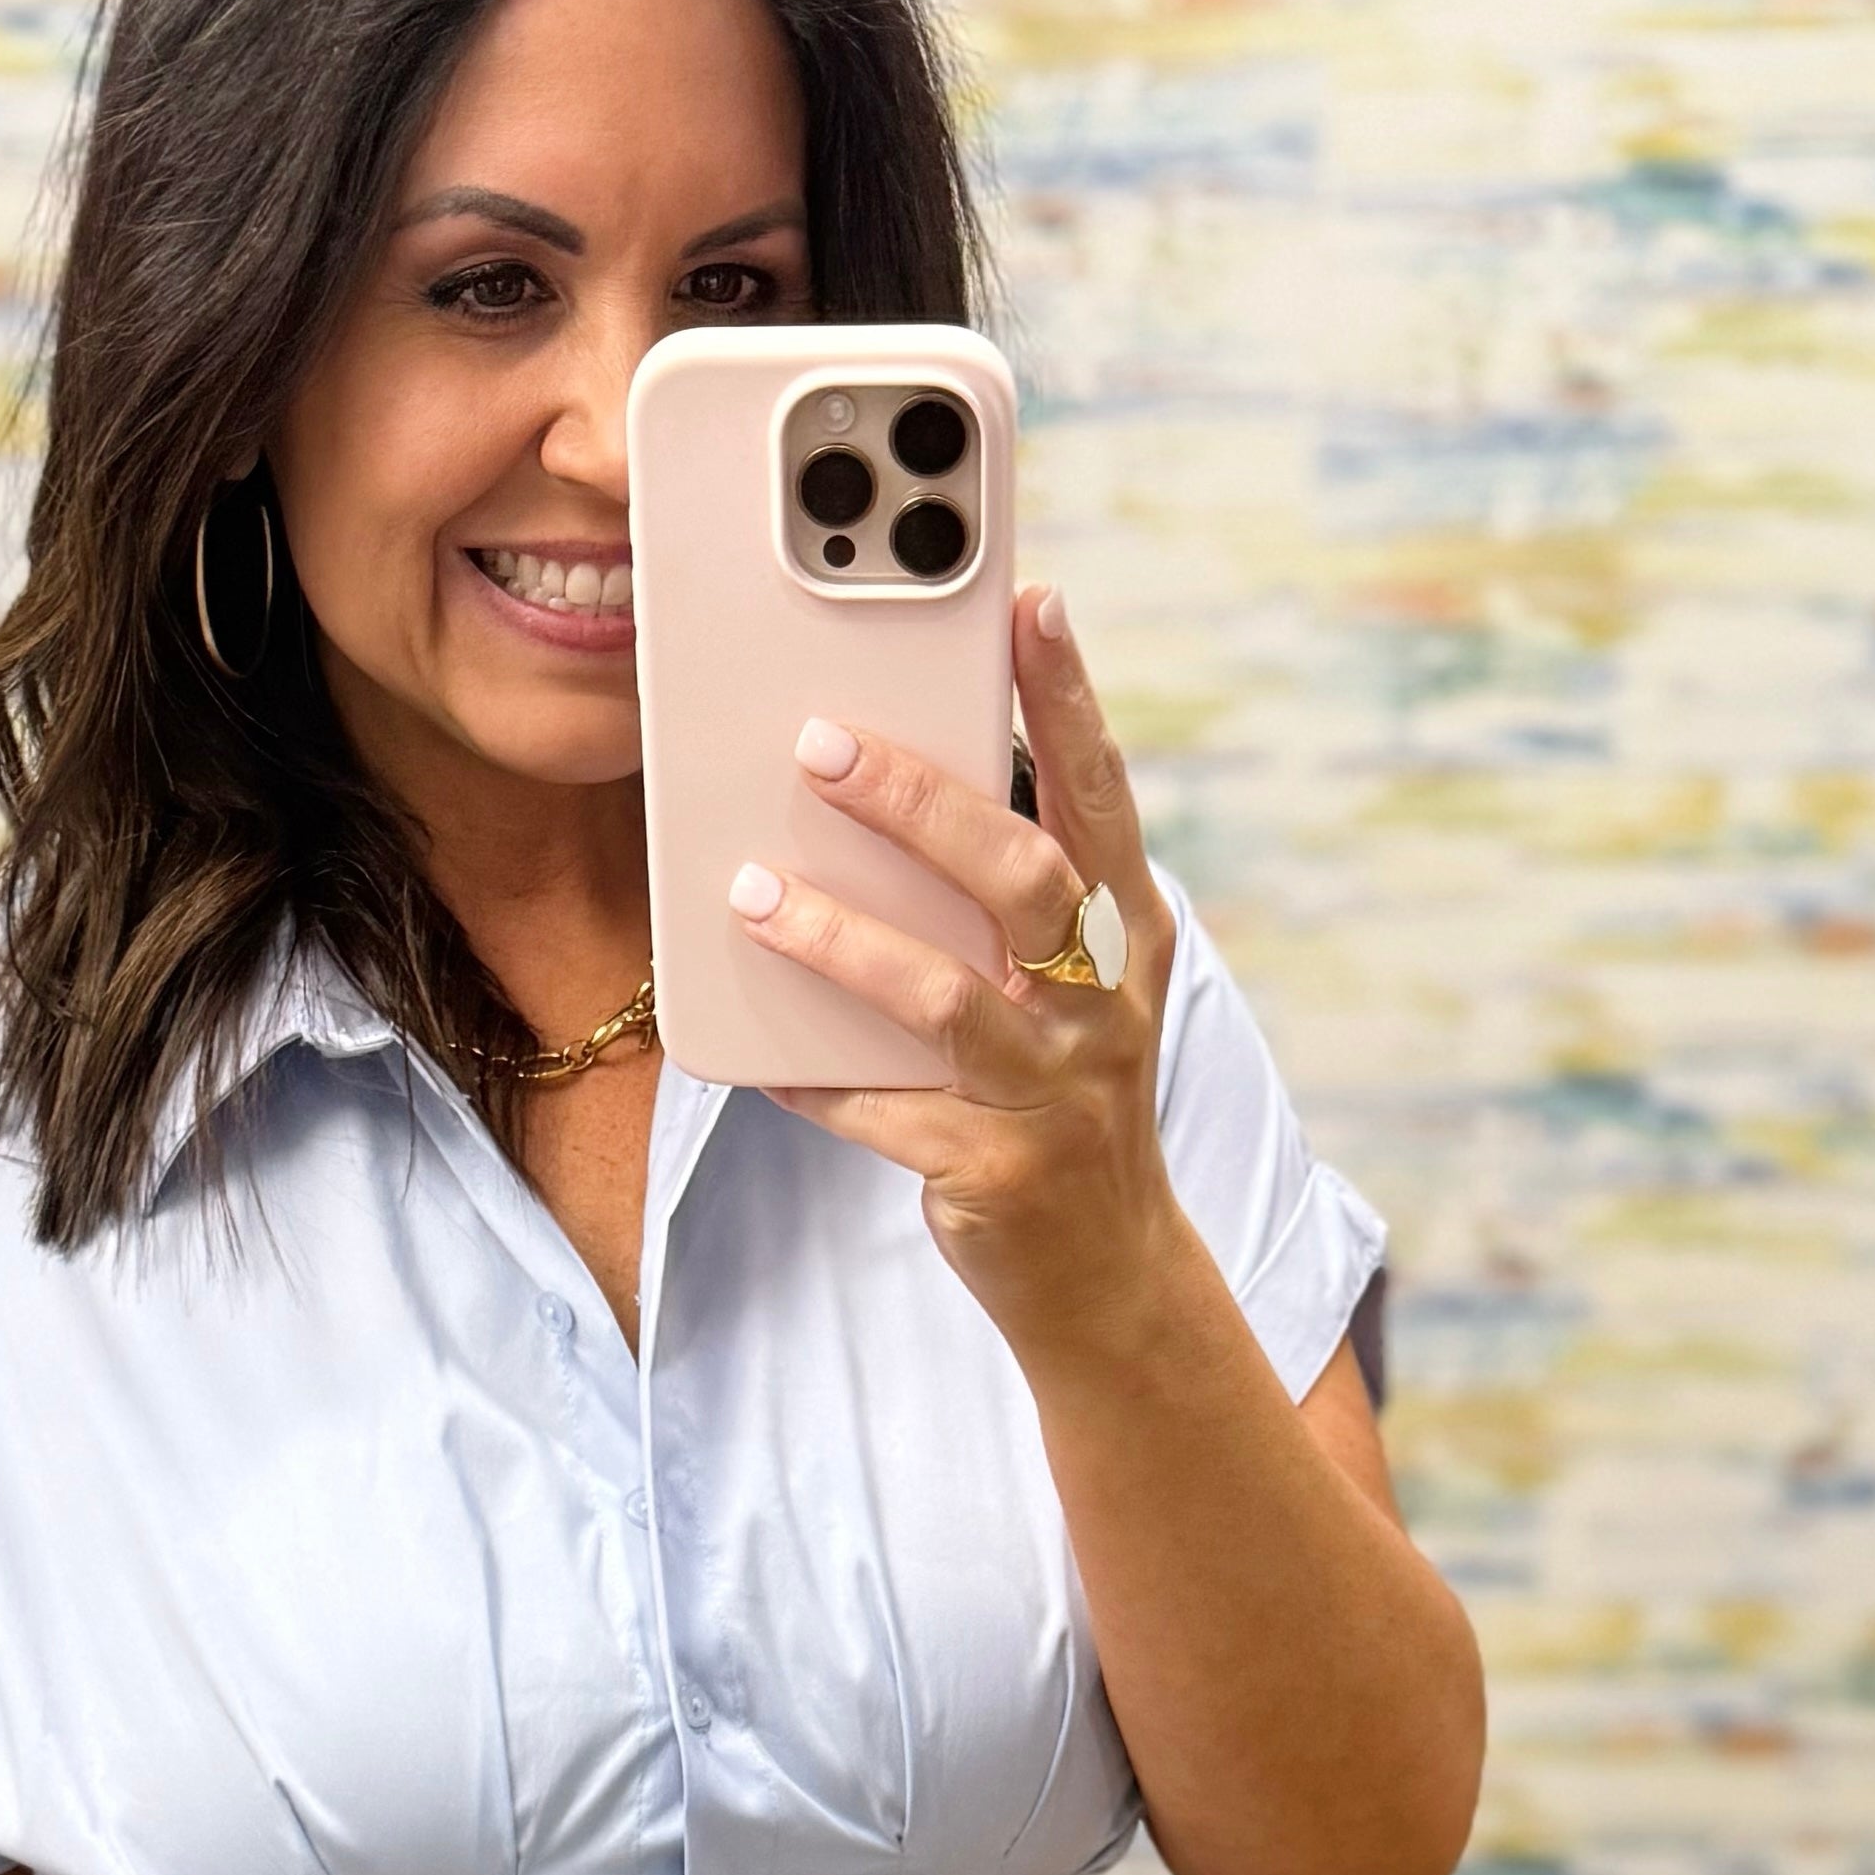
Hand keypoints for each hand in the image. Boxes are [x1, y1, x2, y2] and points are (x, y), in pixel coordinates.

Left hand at [728, 583, 1194, 1372]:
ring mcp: (1053, 1089)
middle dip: (919, 803)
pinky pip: (883, 1111)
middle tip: (820, 742)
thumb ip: (1011, 898)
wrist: (1107, 1272)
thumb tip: (890, 787)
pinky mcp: (995, 1169)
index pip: (1100, 793)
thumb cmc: (1063, 1095)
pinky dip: (812, 1079)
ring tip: (749, 894)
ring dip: (839, 938)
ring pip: (941, 995)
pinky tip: (750, 1053)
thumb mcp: (1070, 986)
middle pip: (1018, 876)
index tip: (1029, 602)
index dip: (1068, 697)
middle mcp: (1101, 1001)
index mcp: (1125, 932)